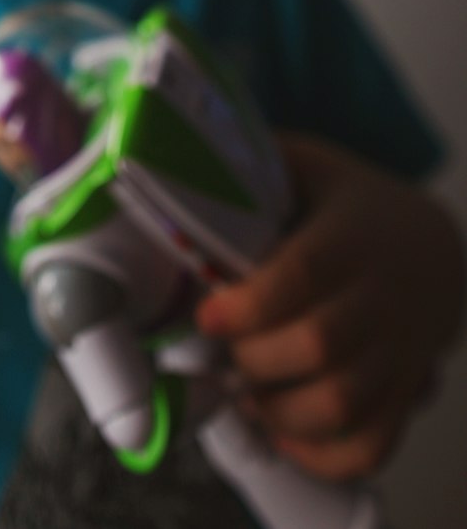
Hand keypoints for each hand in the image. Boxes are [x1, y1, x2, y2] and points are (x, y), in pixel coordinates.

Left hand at [195, 134, 463, 480]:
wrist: (435, 246)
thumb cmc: (349, 203)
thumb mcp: (310, 166)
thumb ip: (255, 163)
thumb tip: (175, 154)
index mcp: (350, 236)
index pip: (302, 274)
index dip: (249, 303)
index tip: (208, 315)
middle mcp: (379, 298)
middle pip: (318, 345)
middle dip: (253, 357)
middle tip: (221, 350)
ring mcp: (398, 352)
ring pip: (343, 405)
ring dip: (278, 411)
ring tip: (242, 392)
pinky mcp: (404, 394)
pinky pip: (371, 445)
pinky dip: (320, 456)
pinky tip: (281, 431)